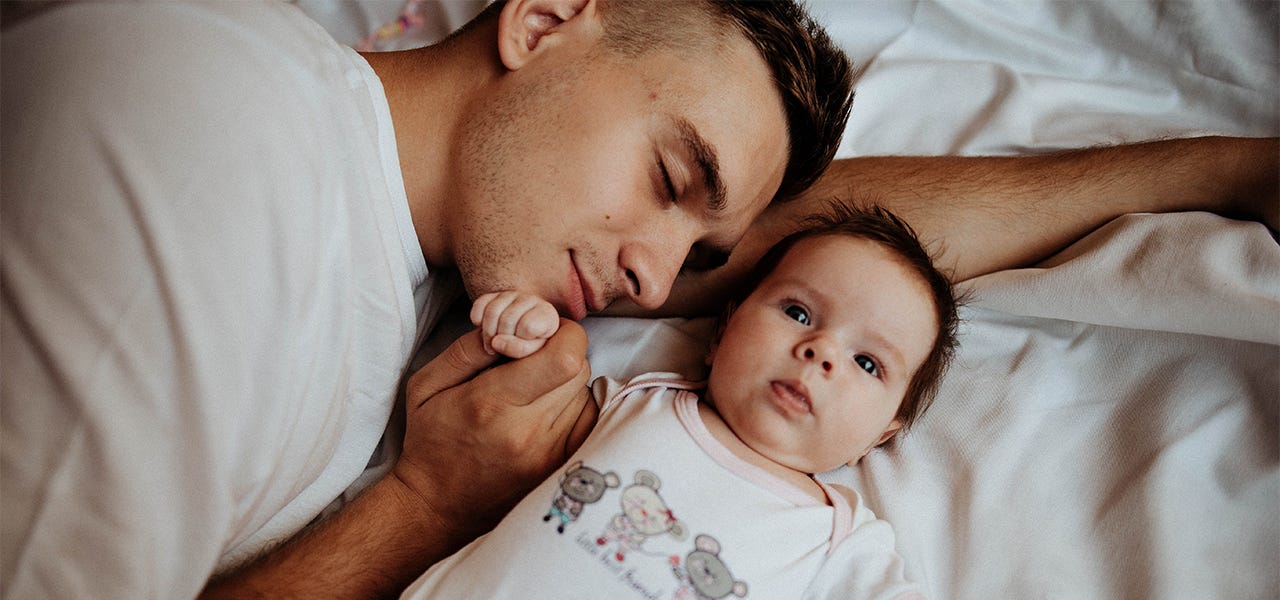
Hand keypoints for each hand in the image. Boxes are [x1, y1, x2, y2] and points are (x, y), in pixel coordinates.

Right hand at [395, 319, 594, 548]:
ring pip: (586, 394)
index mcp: (492, 403)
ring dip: (566, 382)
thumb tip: (509, 327)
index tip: (538, 335)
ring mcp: (550, 455)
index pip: (564, 356)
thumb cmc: (431, 440)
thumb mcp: (427, 384)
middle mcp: (529, 431)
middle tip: (533, 360)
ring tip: (533, 391)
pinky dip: (573, 408)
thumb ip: (467, 348)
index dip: (560, 333)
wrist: (437, 506)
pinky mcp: (561, 469)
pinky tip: (545, 412)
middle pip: (579, 369)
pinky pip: (588, 422)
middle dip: (561, 352)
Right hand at [470, 291, 560, 357]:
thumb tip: (496, 342)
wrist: (522, 338)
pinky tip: (483, 328)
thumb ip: (520, 349)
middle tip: (500, 350)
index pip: (527, 326)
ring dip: (487, 333)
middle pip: (507, 319)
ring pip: (492, 311)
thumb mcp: (532, 353)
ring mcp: (512, 294)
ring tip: (492, 344)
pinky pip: (479, 304)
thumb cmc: (530, 346)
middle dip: (501, 339)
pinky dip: (476, 319)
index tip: (522, 346)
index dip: (521, 340)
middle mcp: (531, 299)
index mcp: (547, 314)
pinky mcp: (494, 294)